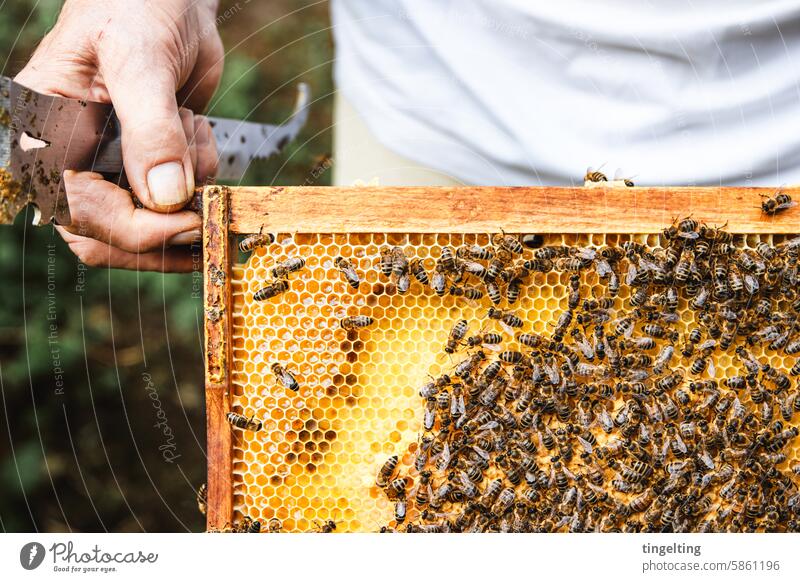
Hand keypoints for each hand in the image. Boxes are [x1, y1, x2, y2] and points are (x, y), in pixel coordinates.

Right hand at [15, 0, 223, 271]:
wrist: (170, 0)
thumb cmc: (135, 8)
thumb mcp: (138, 59)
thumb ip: (151, 129)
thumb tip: (165, 197)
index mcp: (44, 135)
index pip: (80, 212)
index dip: (138, 230)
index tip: (190, 220)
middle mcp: (71, 161)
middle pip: (109, 237)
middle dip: (164, 230)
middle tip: (208, 211)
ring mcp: (111, 168)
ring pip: (148, 226)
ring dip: (187, 196)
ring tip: (193, 130)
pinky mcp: (148, 168)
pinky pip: (176, 204)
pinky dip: (199, 181)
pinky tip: (198, 132)